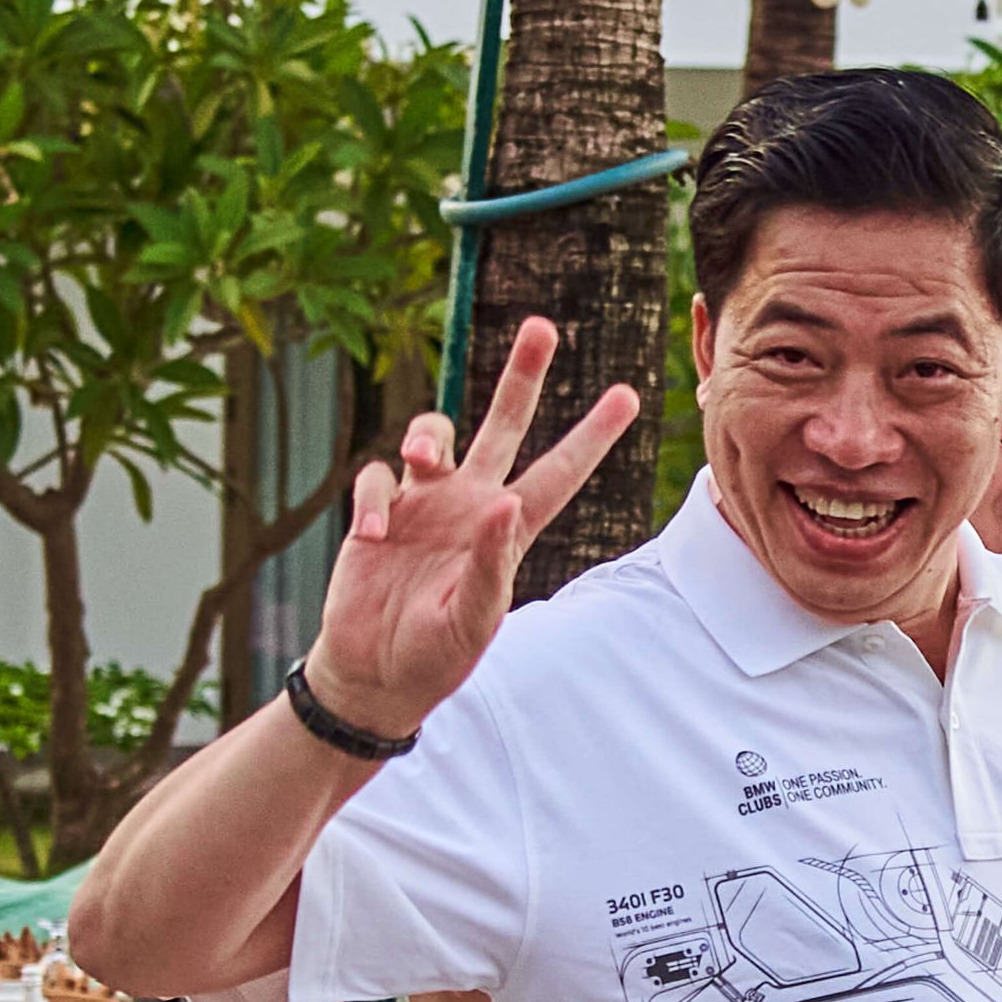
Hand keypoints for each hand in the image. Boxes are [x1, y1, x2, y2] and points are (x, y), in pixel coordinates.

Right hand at [304, 319, 637, 741]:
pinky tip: (376, 534)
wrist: (374, 675)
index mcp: (509, 530)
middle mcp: (472, 504)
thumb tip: (507, 502)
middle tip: (541, 326)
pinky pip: (377, 477)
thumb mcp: (474, 619)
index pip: (559, 472)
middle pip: (503, 424)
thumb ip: (492, 563)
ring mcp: (425, 504)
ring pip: (433, 433)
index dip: (592, 436)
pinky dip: (374, 496)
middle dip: (521, 375)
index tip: (627, 396)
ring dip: (427, 434)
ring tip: (421, 459)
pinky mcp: (380, 513)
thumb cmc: (434, 655)